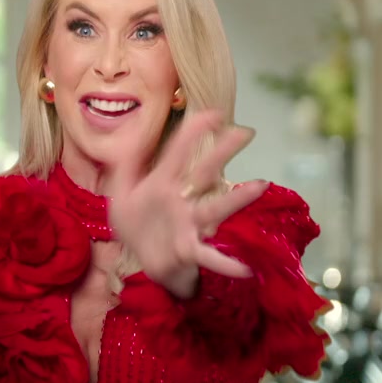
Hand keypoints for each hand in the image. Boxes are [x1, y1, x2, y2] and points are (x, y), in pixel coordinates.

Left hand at [108, 110, 268, 298]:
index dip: (192, 132)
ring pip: (214, 209)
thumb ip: (123, 165)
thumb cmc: (137, 223)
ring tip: (261, 185)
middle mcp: (180, 201)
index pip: (177, 152)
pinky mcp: (187, 249)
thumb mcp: (121, 192)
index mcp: (163, 184)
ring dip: (237, 199)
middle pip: (204, 173)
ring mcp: (187, 224)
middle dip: (222, 152)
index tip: (213, 113)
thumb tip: (127, 135)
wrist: (141, 260)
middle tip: (245, 132)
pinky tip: (244, 268)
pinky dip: (225, 263)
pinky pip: (207, 256)